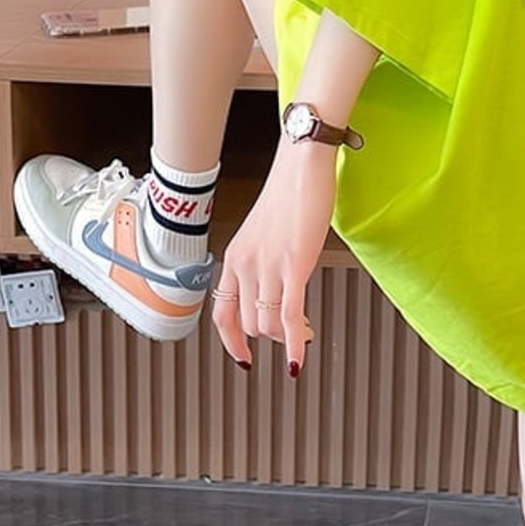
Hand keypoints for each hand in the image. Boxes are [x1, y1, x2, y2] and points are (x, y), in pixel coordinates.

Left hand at [211, 141, 335, 373]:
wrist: (302, 166)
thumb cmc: (289, 192)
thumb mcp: (263, 233)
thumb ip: (262, 261)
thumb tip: (274, 287)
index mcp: (235, 256)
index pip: (221, 314)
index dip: (231, 342)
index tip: (243, 356)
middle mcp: (246, 264)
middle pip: (249, 323)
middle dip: (270, 336)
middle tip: (290, 334)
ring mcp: (268, 266)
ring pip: (267, 325)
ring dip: (285, 339)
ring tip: (303, 334)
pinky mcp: (294, 265)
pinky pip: (290, 318)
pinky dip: (294, 346)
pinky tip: (299, 359)